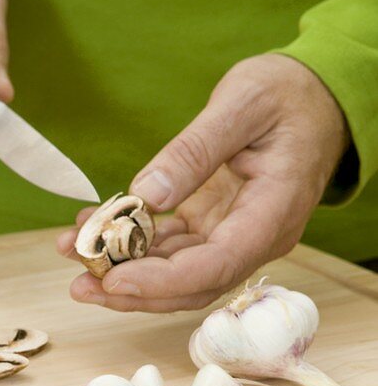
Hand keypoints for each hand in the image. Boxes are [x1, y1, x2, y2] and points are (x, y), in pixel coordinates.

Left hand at [57, 54, 349, 311]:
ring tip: (71, 253)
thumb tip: (148, 195)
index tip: (114, 279)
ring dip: (123, 270)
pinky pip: (170, 247)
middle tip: (79, 284)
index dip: (163, 281)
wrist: (315, 95)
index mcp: (273, 212)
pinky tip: (92, 228)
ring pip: (176, 273)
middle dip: (133, 291)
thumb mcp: (242, 103)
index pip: (218, 265)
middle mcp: (255, 237)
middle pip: (193, 285)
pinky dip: (130, 244)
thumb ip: (196, 150)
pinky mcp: (214, 225)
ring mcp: (233, 234)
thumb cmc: (288, 93)